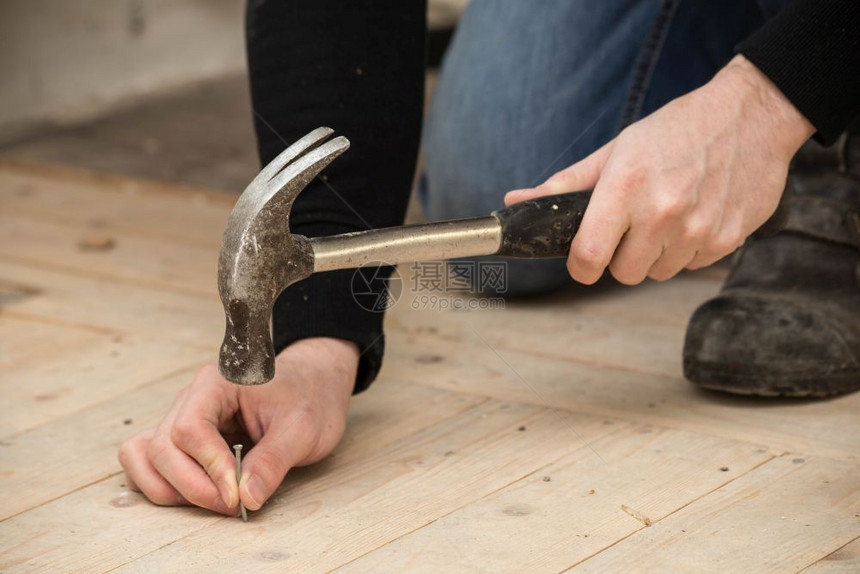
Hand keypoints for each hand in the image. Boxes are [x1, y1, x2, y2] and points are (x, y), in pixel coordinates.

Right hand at [118, 337, 358, 513]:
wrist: (312, 385)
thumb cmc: (308, 397)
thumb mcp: (303, 428)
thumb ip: (273, 461)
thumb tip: (247, 498)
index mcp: (219, 383)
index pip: (190, 428)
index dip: (209, 467)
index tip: (236, 495)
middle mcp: (192, 398)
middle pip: (163, 446)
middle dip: (193, 486)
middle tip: (233, 506)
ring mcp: (182, 417)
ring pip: (145, 455)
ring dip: (170, 488)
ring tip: (214, 501)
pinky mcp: (181, 439)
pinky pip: (147, 460)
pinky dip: (160, 483)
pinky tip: (195, 495)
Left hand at [505, 55, 813, 284]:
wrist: (752, 115)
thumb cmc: (676, 130)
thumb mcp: (615, 150)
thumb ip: (565, 185)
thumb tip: (514, 202)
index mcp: (626, 188)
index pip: (589, 257)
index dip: (581, 265)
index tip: (584, 259)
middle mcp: (662, 213)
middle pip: (624, 274)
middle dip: (621, 256)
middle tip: (632, 226)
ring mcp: (698, 230)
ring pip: (658, 273)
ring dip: (656, 254)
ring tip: (667, 215)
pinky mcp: (728, 240)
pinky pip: (692, 265)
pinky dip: (688, 249)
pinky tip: (696, 215)